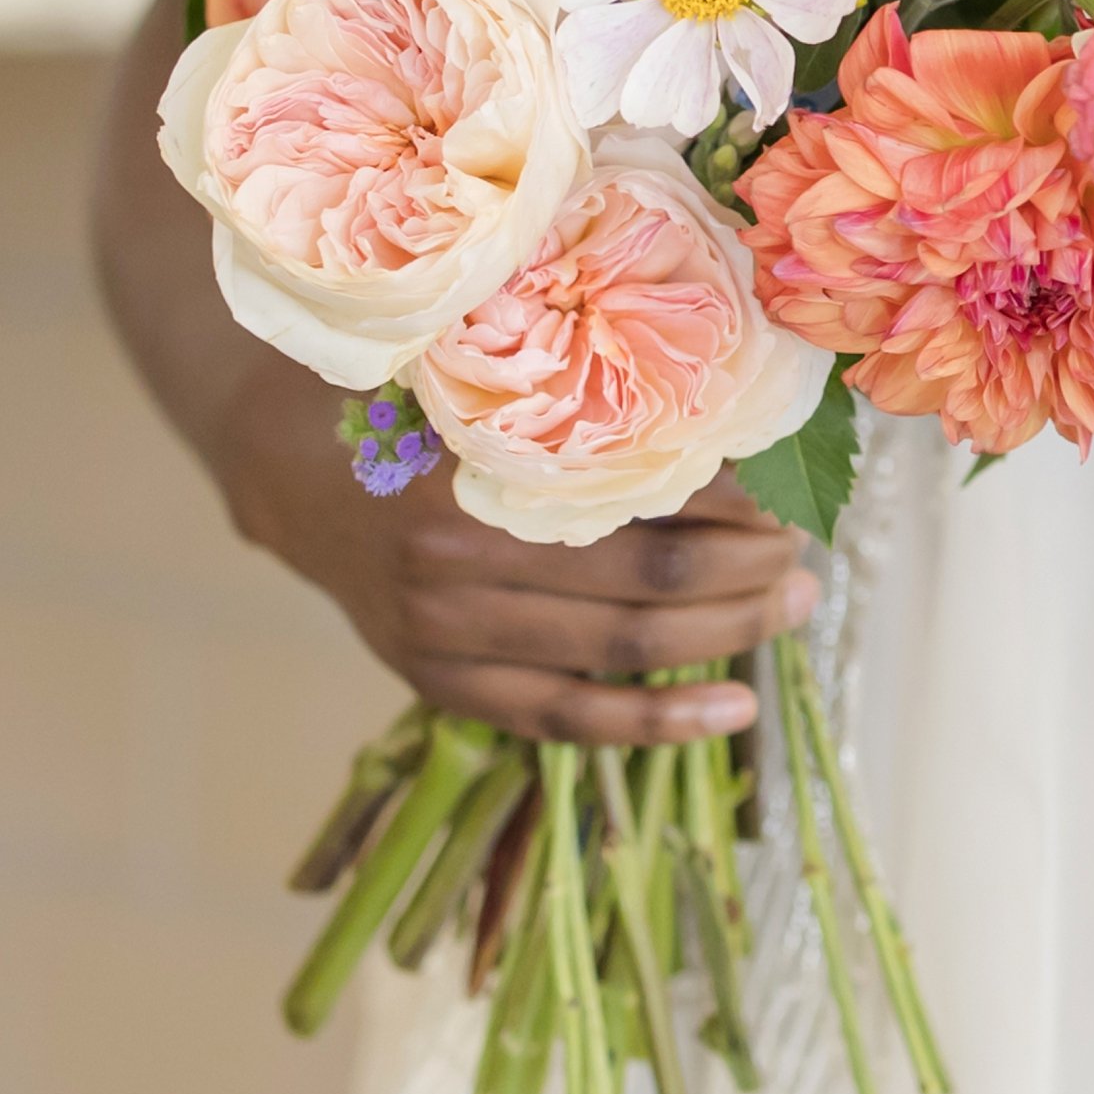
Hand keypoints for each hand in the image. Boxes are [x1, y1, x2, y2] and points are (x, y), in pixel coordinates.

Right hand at [228, 378, 813, 744]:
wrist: (290, 468)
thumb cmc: (409, 400)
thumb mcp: (480, 372)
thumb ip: (574, 389)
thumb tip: (726, 397)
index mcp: (474, 467)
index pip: (640, 498)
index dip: (729, 500)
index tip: (786, 488)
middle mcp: (457, 558)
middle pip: (646, 581)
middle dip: (746, 569)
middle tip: (804, 552)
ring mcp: (447, 634)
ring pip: (620, 650)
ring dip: (726, 633)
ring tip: (791, 607)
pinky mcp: (443, 684)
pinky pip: (568, 720)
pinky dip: (658, 721)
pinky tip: (734, 708)